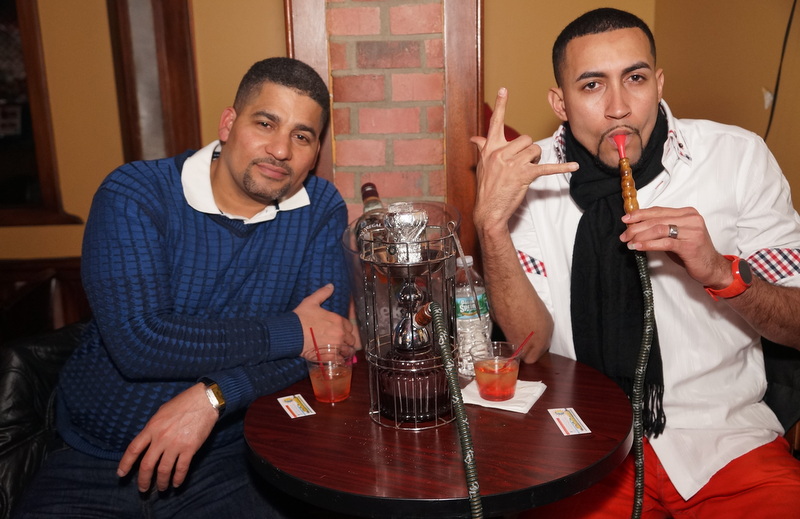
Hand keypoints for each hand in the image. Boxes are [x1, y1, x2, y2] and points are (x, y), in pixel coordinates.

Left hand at [117, 383, 217, 491]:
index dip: (125, 464)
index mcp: (151, 428)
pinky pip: (181, 468)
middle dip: (143, 480)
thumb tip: (149, 440)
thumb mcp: (161, 412)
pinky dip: (178, 479)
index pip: (134, 449)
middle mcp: (161, 438)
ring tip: (161, 488)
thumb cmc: (183, 403)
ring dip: (161, 483)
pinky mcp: (189, 448)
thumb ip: (153, 428)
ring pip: (163, 470)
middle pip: (147, 465)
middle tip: (143, 489)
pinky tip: (176, 484)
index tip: (121, 474)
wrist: (204, 401)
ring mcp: (175, 444)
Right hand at [294, 284, 355, 355]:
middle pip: (350, 340)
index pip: (349, 327)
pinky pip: (340, 360)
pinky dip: (339, 360)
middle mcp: (340, 333)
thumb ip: (323, 293)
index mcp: (338, 320)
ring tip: (339, 352)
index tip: (341, 331)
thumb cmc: (301, 317)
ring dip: (345, 351)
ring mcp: (335, 346)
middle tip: (340, 342)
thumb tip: (331, 285)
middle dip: (347, 341)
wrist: (291, 332)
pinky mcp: (329, 356)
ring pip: (347, 351)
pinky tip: (335, 359)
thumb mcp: (311, 302)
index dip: (346, 329)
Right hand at [471, 88, 577, 233]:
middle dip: (529, 150)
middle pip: (525, 139)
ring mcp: (512, 164)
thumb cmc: (486, 188)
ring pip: (535, 151)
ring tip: (527, 170)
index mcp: (490, 148)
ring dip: (536, 160)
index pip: (495, 123)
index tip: (504, 90)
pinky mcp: (524, 175)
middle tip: (524, 162)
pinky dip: (562, 168)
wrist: (488, 210)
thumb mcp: (482, 166)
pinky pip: (547, 168)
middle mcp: (500, 153)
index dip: (500, 105)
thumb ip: (482, 149)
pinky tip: (573, 167)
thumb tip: (475, 139)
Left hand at [620, 206, 731, 286]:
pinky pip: (664, 242)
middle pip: (656, 219)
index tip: (625, 220)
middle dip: (636, 227)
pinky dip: (648, 244)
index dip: (640, 214)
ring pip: (659, 229)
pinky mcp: (690, 245)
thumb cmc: (692, 251)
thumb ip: (662, 228)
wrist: (712, 267)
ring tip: (629, 242)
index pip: (658, 210)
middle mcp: (691, 219)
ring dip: (640, 236)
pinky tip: (638, 247)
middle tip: (624, 235)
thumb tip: (637, 226)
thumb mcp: (676, 235)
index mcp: (687, 213)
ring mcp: (692, 231)